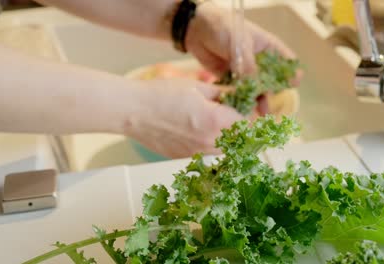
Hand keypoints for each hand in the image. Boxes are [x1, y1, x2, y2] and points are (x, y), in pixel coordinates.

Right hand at [124, 78, 242, 157]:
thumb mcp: (197, 86)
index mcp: (215, 120)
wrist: (132, 112)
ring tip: (215, 124)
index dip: (250, 116)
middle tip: (233, 116)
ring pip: (224, 151)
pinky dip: (208, 146)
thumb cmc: (160, 95)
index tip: (247, 110)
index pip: (247, 124)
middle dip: (240, 129)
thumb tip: (238, 95)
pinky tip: (198, 132)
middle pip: (239, 141)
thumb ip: (223, 93)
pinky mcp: (185, 159)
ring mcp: (196, 153)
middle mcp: (208, 142)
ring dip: (226, 140)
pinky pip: (206, 155)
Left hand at [185, 3, 301, 116]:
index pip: (286, 62)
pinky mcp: (232, 79)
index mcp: (268, 47)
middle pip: (272, 81)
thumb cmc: (223, 28)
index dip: (291, 74)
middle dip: (273, 95)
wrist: (196, 29)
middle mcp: (259, 62)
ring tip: (258, 114)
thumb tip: (257, 86)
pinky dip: (242, 101)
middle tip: (270, 108)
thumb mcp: (240, 44)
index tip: (293, 86)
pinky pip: (240, 92)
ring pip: (256, 89)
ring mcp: (246, 71)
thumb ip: (249, 66)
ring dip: (257, 101)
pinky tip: (242, 111)